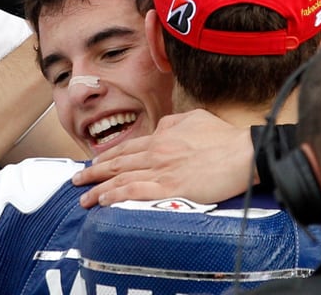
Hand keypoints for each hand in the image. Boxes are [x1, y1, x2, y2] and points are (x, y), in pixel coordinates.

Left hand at [72, 109, 256, 207]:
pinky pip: (136, 192)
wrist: (244, 152)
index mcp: (162, 136)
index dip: (107, 157)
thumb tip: (162, 128)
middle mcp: (156, 152)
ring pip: (121, 179)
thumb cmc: (225, 138)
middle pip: (117, 163)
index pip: (127, 148)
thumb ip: (174, 123)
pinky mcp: (171, 188)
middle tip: (77, 180)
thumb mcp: (195, 118)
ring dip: (99, 189)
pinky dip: (117, 196)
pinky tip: (104, 202)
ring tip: (83, 197)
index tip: (94, 164)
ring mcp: (162, 170)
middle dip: (94, 173)